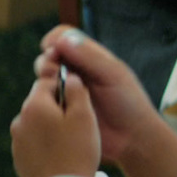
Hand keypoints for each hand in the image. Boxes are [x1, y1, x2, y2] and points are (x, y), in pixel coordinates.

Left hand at [10, 74, 99, 176]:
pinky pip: (33, 143)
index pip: (47, 83)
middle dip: (58, 109)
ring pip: (37, 124)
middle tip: (78, 126)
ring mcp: (17, 141)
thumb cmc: (77, 152)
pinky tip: (60, 156)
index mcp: (34, 105)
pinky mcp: (19, 158)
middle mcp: (19, 120)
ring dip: (51, 128)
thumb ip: (77, 91)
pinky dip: (45, 145)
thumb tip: (70, 78)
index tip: (78, 103)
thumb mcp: (84, 116)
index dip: (65, 88)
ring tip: (70, 144)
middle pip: (41, 104)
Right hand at [35, 26, 165, 166]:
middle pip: (49, 56)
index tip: (52, 51)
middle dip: (46, 62)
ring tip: (55, 91)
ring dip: (44, 80)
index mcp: (90, 57)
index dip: (54, 40)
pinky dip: (43, 98)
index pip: (64, 36)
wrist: (132, 139)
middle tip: (53, 74)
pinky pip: (44, 99)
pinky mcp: (62, 109)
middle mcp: (76, 70)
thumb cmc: (129, 104)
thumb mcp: (113, 75)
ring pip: (43, 77)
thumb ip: (89, 57)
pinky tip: (54, 106)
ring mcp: (68, 90)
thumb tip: (61, 40)